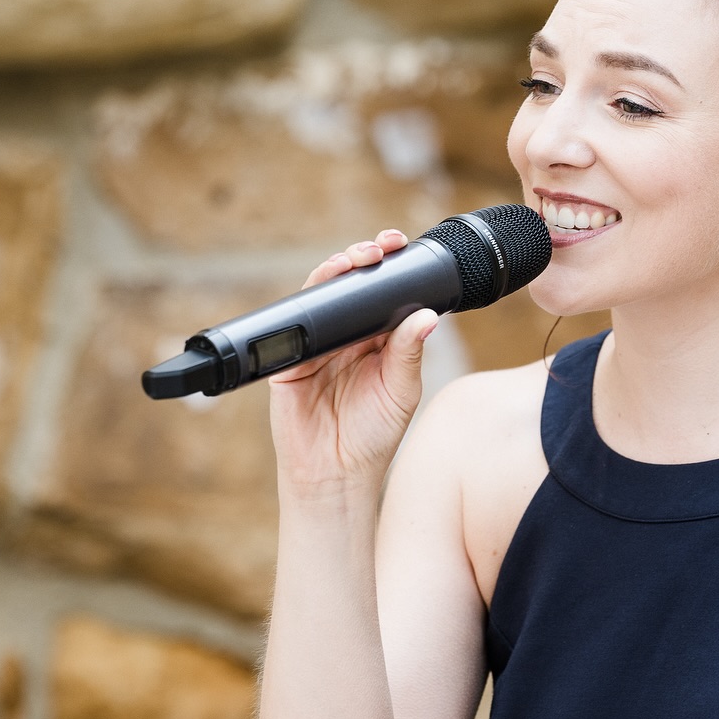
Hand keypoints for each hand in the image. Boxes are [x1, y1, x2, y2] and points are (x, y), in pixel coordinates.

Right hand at [268, 229, 438, 490]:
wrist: (337, 473)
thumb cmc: (373, 436)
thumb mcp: (401, 391)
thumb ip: (409, 353)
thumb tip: (429, 315)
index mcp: (376, 341)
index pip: (381, 293)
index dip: (389, 266)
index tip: (400, 245)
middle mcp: (346, 337)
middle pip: (350, 285)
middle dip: (363, 258)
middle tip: (380, 247)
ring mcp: (316, 345)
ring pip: (322, 295)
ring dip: (335, 271)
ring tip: (354, 259)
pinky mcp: (290, 359)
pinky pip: (295, 322)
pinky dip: (308, 301)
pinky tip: (322, 288)